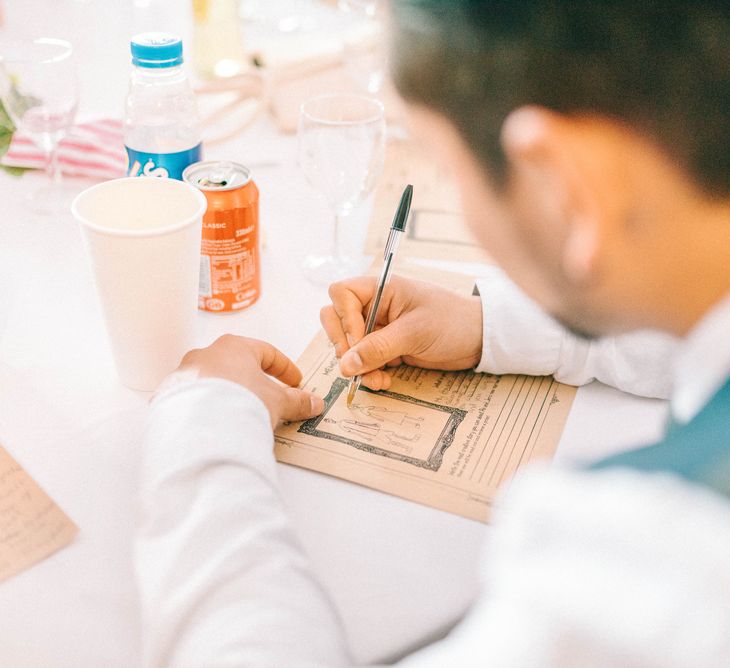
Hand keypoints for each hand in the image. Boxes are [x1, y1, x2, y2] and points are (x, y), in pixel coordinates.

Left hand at [174, 335, 323, 427]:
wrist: (201, 425)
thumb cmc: (240, 399)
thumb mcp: (277, 401)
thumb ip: (297, 401)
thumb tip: (314, 402)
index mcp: (235, 346)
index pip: (266, 352)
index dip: (284, 368)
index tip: (295, 382)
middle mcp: (207, 354)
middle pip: (238, 366)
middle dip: (256, 382)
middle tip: (270, 399)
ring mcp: (186, 374)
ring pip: (216, 381)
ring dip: (232, 395)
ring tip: (245, 415)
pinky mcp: (172, 396)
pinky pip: (198, 399)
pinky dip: (212, 408)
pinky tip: (222, 423)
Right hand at [320, 276, 482, 389]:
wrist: (479, 340)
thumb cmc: (452, 322)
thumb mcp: (414, 332)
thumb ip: (378, 348)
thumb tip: (345, 365)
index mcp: (381, 289)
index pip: (341, 293)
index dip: (343, 317)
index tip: (358, 338)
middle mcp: (375, 307)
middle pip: (336, 320)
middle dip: (343, 345)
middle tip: (355, 363)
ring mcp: (380, 328)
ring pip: (349, 346)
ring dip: (358, 366)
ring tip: (377, 379)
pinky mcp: (387, 348)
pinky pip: (365, 361)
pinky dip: (370, 373)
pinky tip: (385, 381)